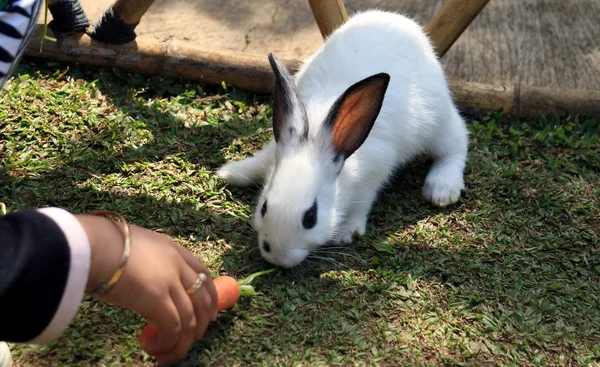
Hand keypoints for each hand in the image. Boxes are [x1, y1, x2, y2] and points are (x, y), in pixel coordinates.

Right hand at [76, 215, 217, 365]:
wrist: (91, 246)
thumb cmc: (102, 246)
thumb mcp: (135, 248)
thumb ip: (147, 263)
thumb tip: (143, 284)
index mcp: (173, 249)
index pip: (203, 274)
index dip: (210, 298)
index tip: (210, 316)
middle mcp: (177, 264)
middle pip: (202, 300)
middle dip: (200, 326)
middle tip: (189, 342)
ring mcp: (169, 281)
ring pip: (190, 320)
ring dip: (180, 343)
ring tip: (165, 356)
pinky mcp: (157, 299)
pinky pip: (173, 329)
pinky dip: (166, 344)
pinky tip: (151, 348)